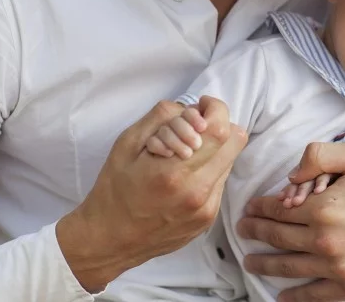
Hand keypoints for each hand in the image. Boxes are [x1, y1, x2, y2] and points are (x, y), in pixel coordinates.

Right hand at [56, 97, 246, 291]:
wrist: (110, 239)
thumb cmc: (114, 189)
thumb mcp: (126, 145)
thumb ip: (160, 119)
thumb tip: (192, 108)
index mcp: (174, 172)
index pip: (219, 129)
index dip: (215, 109)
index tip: (201, 106)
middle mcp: (197, 192)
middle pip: (235, 142)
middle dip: (219, 124)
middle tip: (197, 125)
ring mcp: (206, 208)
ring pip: (230, 161)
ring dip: (215, 148)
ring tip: (187, 153)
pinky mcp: (208, 219)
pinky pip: (220, 182)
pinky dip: (209, 170)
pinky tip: (185, 175)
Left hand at [237, 141, 344, 301]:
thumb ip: (321, 154)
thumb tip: (290, 174)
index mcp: (324, 208)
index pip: (278, 210)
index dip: (259, 209)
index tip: (250, 209)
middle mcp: (326, 240)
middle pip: (277, 238)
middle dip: (255, 234)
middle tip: (243, 232)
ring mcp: (338, 267)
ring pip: (288, 267)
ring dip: (264, 265)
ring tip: (250, 262)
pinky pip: (314, 295)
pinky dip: (294, 297)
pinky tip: (281, 295)